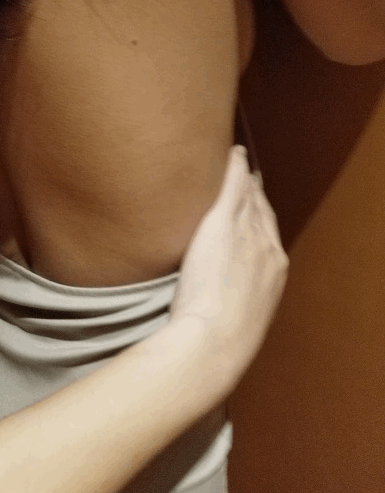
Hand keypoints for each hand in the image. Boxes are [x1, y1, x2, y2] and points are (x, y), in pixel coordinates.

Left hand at [171, 145, 287, 380]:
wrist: (216, 338)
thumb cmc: (223, 338)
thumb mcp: (242, 318)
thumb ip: (239, 300)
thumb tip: (227, 303)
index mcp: (275, 269)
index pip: (268, 233)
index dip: (260, 218)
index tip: (254, 209)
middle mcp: (267, 246)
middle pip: (261, 212)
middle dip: (256, 196)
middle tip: (248, 182)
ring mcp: (248, 232)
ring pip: (248, 198)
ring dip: (243, 181)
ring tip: (236, 167)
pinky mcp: (225, 222)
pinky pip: (234, 185)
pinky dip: (234, 168)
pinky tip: (233, 154)